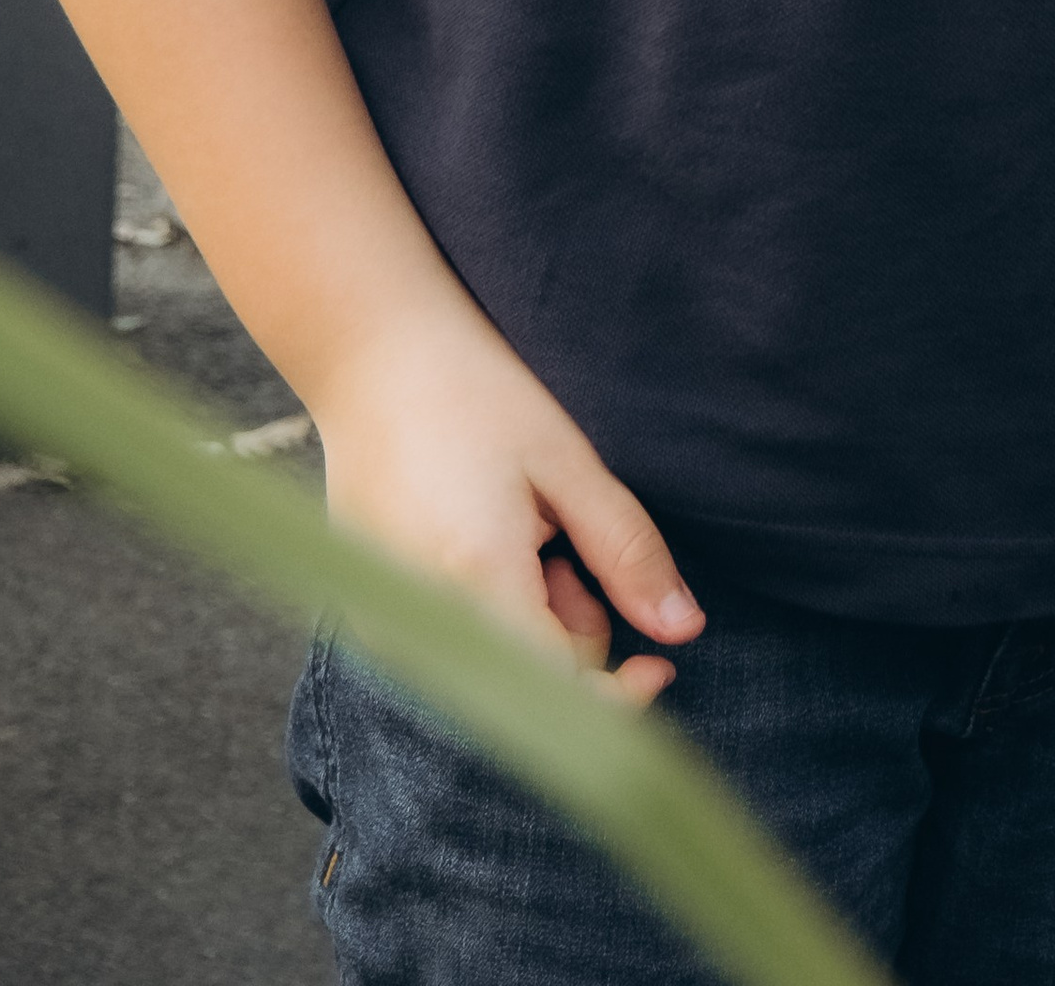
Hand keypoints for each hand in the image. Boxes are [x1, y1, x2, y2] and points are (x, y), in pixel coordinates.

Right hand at [313, 302, 702, 707]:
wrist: (371, 358)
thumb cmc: (473, 397)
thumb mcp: (567, 463)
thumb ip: (627, 552)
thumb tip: (683, 627)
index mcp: (479, 586)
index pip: (560, 695)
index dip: (619, 696)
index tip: (658, 661)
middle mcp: (424, 623)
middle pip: (527, 680)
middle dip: (572, 632)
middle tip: (566, 544)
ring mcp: (387, 622)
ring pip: (492, 663)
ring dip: (528, 620)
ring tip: (522, 533)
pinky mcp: (370, 612)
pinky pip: (451, 644)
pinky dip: (484, 611)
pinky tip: (480, 544)